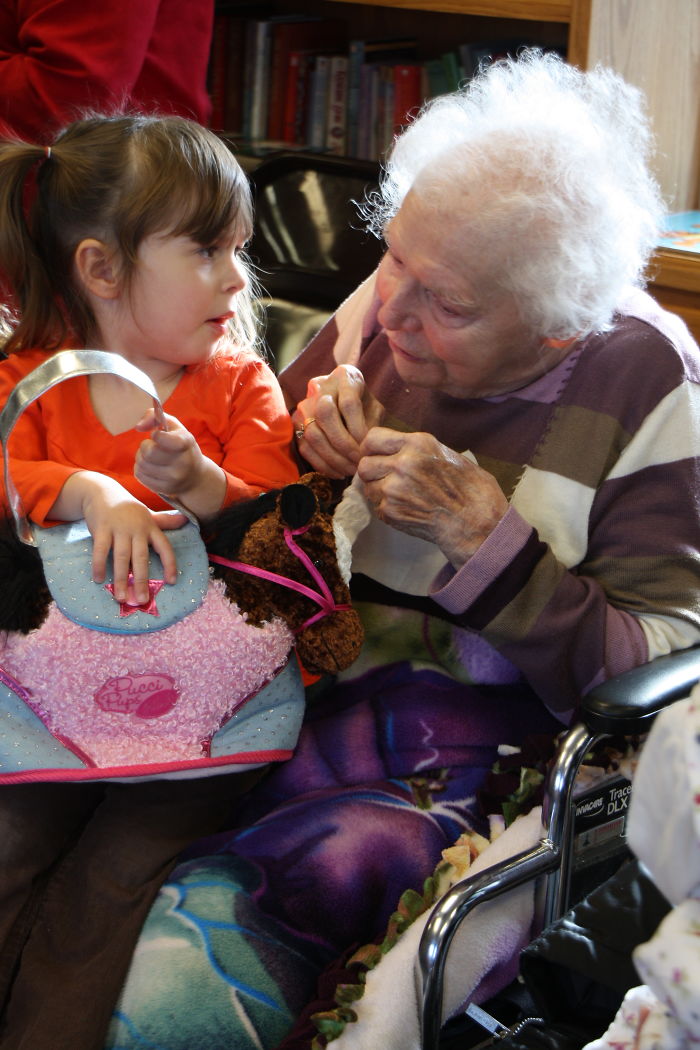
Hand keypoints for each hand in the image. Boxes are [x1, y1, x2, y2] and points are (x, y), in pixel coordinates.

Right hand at [79, 479, 184, 602]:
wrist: (102, 492)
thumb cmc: (128, 509)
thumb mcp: (148, 514)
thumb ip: (165, 521)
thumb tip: (187, 519)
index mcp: (151, 527)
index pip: (165, 548)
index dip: (170, 564)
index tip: (171, 582)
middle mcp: (137, 528)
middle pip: (141, 558)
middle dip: (142, 580)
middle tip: (142, 600)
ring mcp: (119, 528)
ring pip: (121, 557)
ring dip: (121, 579)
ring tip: (121, 597)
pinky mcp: (101, 528)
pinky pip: (101, 550)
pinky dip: (99, 565)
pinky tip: (99, 579)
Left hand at [134, 409, 225, 517]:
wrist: (195, 476)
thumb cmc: (180, 445)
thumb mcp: (173, 426)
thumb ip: (154, 415)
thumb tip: (138, 427)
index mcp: (185, 442)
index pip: (160, 438)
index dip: (155, 435)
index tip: (158, 436)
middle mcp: (182, 462)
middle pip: (147, 452)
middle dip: (145, 446)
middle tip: (152, 447)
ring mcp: (174, 478)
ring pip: (141, 464)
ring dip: (141, 457)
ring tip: (152, 457)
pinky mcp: (165, 488)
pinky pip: (139, 475)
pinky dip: (141, 469)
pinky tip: (151, 467)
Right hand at [292, 365, 382, 477]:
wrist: (346, 406)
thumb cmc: (365, 409)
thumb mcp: (375, 411)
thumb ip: (372, 425)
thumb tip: (364, 450)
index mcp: (345, 376)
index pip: (349, 404)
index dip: (358, 430)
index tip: (367, 448)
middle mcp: (321, 386)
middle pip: (325, 416)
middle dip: (344, 445)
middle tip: (358, 462)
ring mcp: (305, 404)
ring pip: (313, 434)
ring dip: (333, 458)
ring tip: (350, 470)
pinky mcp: (296, 424)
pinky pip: (305, 448)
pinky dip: (323, 464)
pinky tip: (339, 472)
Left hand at [357, 428, 508, 566]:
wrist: (475, 520)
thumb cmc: (468, 488)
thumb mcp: (444, 453)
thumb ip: (414, 449)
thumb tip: (388, 449)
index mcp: (417, 443)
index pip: (372, 438)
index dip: (371, 448)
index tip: (376, 455)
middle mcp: (402, 463)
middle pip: (364, 465)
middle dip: (373, 472)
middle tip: (386, 479)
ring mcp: (394, 489)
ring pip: (367, 487)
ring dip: (379, 491)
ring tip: (401, 495)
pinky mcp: (391, 511)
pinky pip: (377, 506)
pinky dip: (388, 509)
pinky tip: (409, 508)